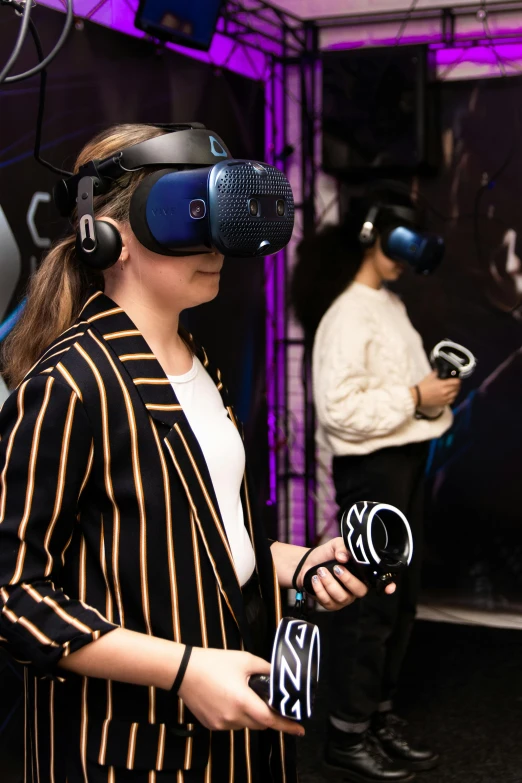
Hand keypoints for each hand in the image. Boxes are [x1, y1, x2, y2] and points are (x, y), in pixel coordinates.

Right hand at [178, 647, 304, 735]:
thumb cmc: (214, 662)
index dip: (286, 725)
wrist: (183, 670)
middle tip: (269, 701)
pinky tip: (229, 698)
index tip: (300, 729)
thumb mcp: (244, 660)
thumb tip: (278, 676)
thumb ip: (265, 669)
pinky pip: (231, 724)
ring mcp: (221, 724)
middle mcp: (232, 717)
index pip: (270, 719)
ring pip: (245, 724)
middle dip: (267, 714)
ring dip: (250, 714)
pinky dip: (236, 715)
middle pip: (259, 723)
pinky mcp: (211, 725)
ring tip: (243, 693)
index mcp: (242, 701)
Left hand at [297, 538, 395, 609]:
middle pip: (361, 591)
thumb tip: (343, 557)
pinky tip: (315, 579)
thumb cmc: (326, 555)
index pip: (379, 582)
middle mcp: (356, 588)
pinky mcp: (331, 604)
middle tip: (336, 568)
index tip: (389, 588)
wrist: (307, 563)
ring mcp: (344, 598)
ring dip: (329, 583)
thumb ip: (342, 547)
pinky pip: (328, 601)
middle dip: (348, 579)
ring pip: (342, 597)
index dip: (387, 586)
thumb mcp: (336, 545)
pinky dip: (320, 589)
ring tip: (320, 571)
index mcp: (362, 574)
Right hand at [415, 371, 460, 407]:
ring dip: (456, 391)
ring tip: (454, 389)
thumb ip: (437, 372)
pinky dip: (452, 397)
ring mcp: (445, 398)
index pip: (456, 382)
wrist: (418, 397)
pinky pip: (452, 400)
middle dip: (457, 385)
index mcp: (443, 384)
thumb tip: (441, 370)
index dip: (458, 379)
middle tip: (456, 383)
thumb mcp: (430, 376)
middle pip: (457, 388)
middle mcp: (446, 392)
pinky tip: (450, 395)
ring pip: (455, 394)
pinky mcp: (443, 403)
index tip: (457, 378)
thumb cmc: (423, 386)